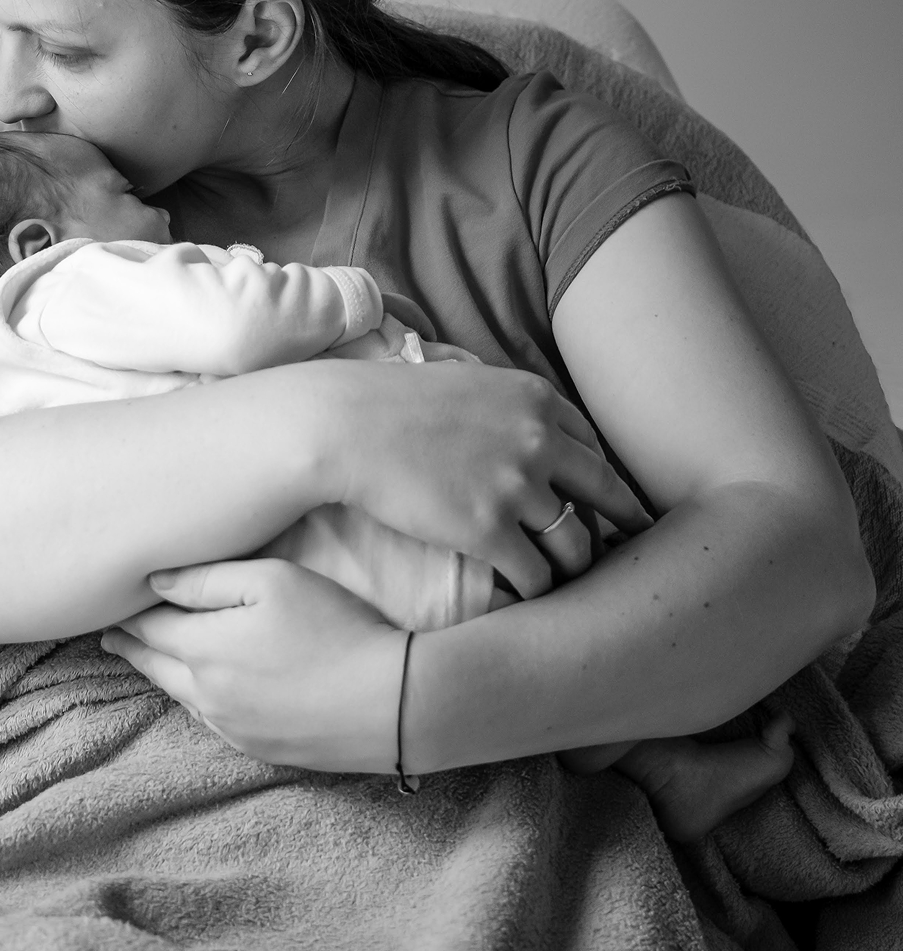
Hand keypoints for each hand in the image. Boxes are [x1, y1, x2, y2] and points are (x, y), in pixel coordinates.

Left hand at [100, 559, 403, 771]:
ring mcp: (233, 728)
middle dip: (133, 647)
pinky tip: (202, 692)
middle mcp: (207, 695)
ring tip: (149, 659)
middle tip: (112, 637)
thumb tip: (154, 582)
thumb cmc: (332, 626)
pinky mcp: (261, 748)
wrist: (387, 701)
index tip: (110, 605)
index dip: (130, 614)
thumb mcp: (272, 580)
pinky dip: (197, 700)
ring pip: (183, 696)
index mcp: (203, 650)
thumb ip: (207, 580)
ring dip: (163, 674)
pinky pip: (213, 720)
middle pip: (157, 667)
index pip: (150, 628)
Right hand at [314, 361, 651, 600]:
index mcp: (535, 399)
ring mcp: (517, 486)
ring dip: (577, 564)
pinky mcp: (489, 530)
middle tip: (631, 545)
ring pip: (576, 541)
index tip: (608, 500)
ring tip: (569, 580)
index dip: (601, 477)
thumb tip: (518, 415)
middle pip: (603, 491)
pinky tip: (531, 597)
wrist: (346, 426)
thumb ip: (504, 399)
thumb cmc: (392, 401)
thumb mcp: (465, 378)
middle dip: (620, 522)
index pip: (592, 445)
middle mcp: (539, 439)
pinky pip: (537, 574)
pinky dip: (539, 590)